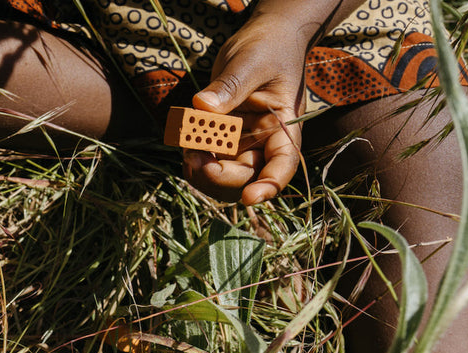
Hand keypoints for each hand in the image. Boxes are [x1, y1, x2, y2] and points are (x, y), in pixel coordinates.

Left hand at [183, 12, 306, 204]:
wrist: (263, 39)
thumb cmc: (268, 47)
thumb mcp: (251, 61)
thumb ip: (230, 86)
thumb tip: (202, 108)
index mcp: (282, 129)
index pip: (282, 166)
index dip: (269, 186)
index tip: (249, 198)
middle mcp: (263, 145)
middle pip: (244, 179)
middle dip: (217, 176)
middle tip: (193, 157)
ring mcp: (242, 147)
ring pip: (222, 178)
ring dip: (201, 171)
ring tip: (187, 143)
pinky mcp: (222, 143)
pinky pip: (206, 162)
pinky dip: (193, 158)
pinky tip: (185, 139)